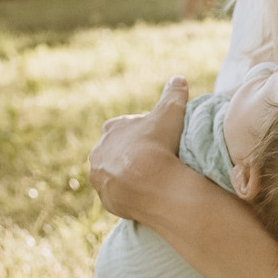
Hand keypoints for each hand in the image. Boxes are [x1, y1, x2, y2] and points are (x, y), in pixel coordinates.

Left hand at [86, 76, 190, 221]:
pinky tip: (143, 195)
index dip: (143, 133)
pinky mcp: (106, 199)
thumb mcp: (170, 112)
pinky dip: (128, 194)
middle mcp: (99, 152)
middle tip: (155, 161)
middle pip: (116, 151)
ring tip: (149, 180)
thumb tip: (178, 78)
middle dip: (131, 155)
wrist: (150, 182)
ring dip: (126, 176)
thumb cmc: (158, 144)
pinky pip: (117, 195)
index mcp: (111, 130)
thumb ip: (173, 94)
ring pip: (113, 174)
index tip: (158, 139)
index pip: (125, 128)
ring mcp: (100, 177)